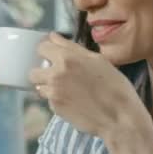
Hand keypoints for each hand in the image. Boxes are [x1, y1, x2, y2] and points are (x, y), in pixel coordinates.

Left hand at [28, 33, 151, 138]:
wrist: (119, 116)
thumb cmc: (114, 85)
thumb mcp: (97, 60)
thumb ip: (71, 47)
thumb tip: (53, 37)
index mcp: (66, 58)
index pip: (41, 48)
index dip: (47, 52)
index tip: (53, 56)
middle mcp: (55, 75)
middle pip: (33, 72)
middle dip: (42, 72)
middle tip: (57, 75)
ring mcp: (53, 94)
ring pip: (39, 88)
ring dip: (48, 87)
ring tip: (66, 90)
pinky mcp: (55, 109)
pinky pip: (50, 101)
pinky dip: (58, 100)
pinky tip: (73, 102)